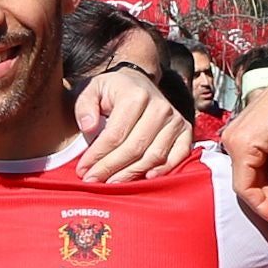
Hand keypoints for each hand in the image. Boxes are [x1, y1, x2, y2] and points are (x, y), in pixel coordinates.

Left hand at [73, 69, 193, 181]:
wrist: (138, 83)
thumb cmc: (112, 91)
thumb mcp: (91, 90)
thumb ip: (85, 106)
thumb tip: (89, 127)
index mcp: (135, 96)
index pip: (115, 135)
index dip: (98, 156)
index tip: (82, 170)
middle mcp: (160, 107)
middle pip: (135, 148)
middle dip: (111, 168)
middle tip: (93, 181)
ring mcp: (175, 120)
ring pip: (154, 156)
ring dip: (132, 174)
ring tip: (111, 184)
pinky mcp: (185, 131)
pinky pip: (178, 155)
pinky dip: (165, 169)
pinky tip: (147, 178)